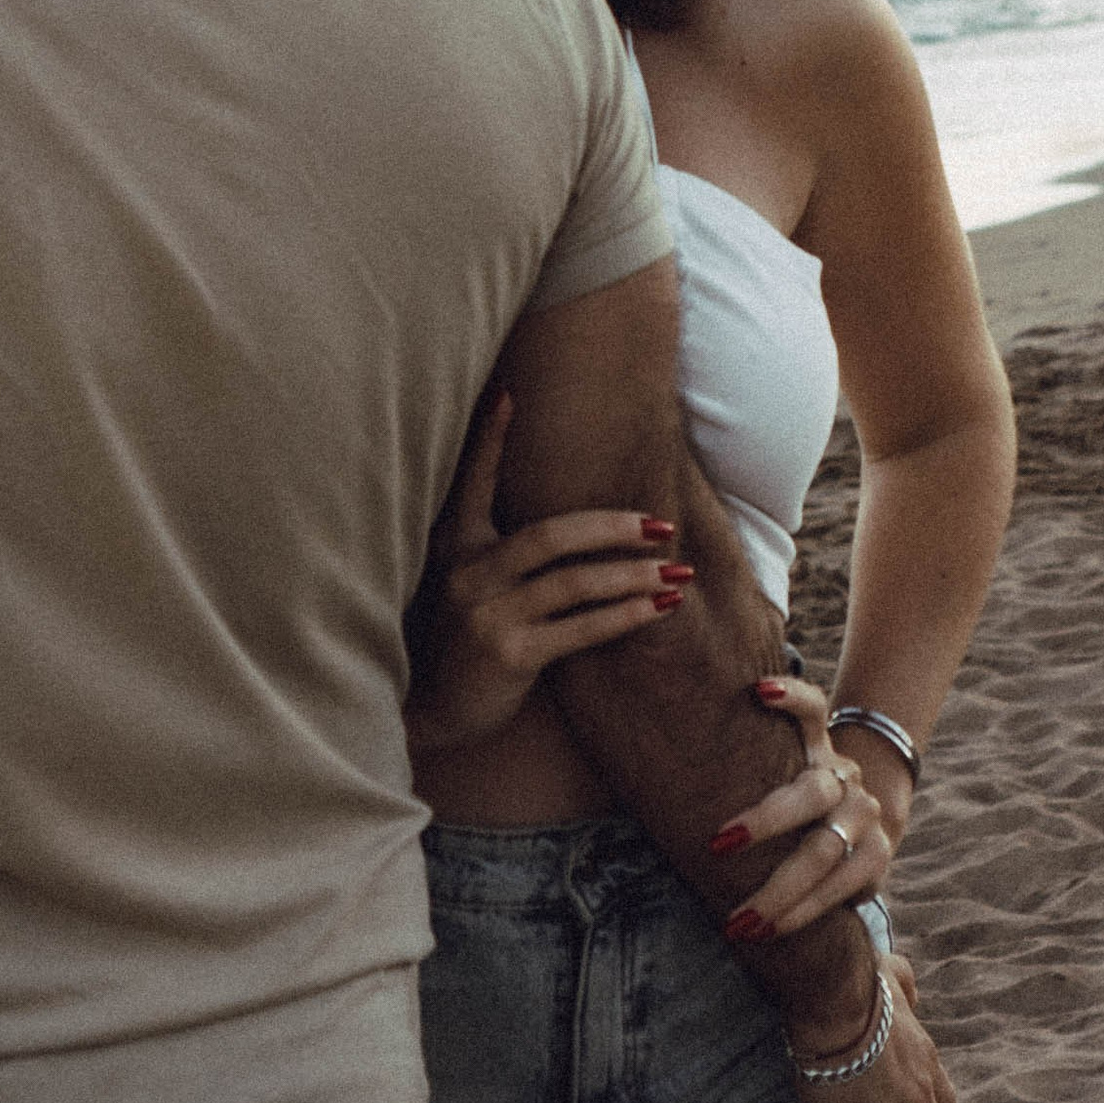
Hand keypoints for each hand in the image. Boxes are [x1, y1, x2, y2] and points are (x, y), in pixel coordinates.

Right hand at [405, 391, 690, 757]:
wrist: (427, 709)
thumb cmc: (461, 640)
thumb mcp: (468, 585)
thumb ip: (499, 552)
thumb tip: (563, 521)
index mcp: (455, 545)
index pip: (472, 480)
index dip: (490, 438)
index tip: (509, 393)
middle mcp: (467, 572)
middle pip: (551, 534)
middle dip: (612, 527)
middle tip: (660, 524)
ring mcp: (487, 613)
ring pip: (574, 581)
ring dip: (633, 576)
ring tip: (676, 572)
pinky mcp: (509, 654)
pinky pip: (580, 629)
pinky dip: (625, 616)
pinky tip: (659, 609)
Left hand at [712, 674, 896, 940]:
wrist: (853, 840)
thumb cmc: (783, 809)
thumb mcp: (765, 778)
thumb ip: (732, 765)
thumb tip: (639, 754)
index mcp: (815, 747)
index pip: (812, 708)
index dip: (791, 696)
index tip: (757, 690)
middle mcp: (844, 776)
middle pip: (812, 791)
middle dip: (766, 820)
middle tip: (718, 844)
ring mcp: (865, 817)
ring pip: (826, 850)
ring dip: (780, 890)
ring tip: (739, 920)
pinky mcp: (878, 858)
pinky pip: (844, 887)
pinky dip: (805, 912)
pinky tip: (773, 930)